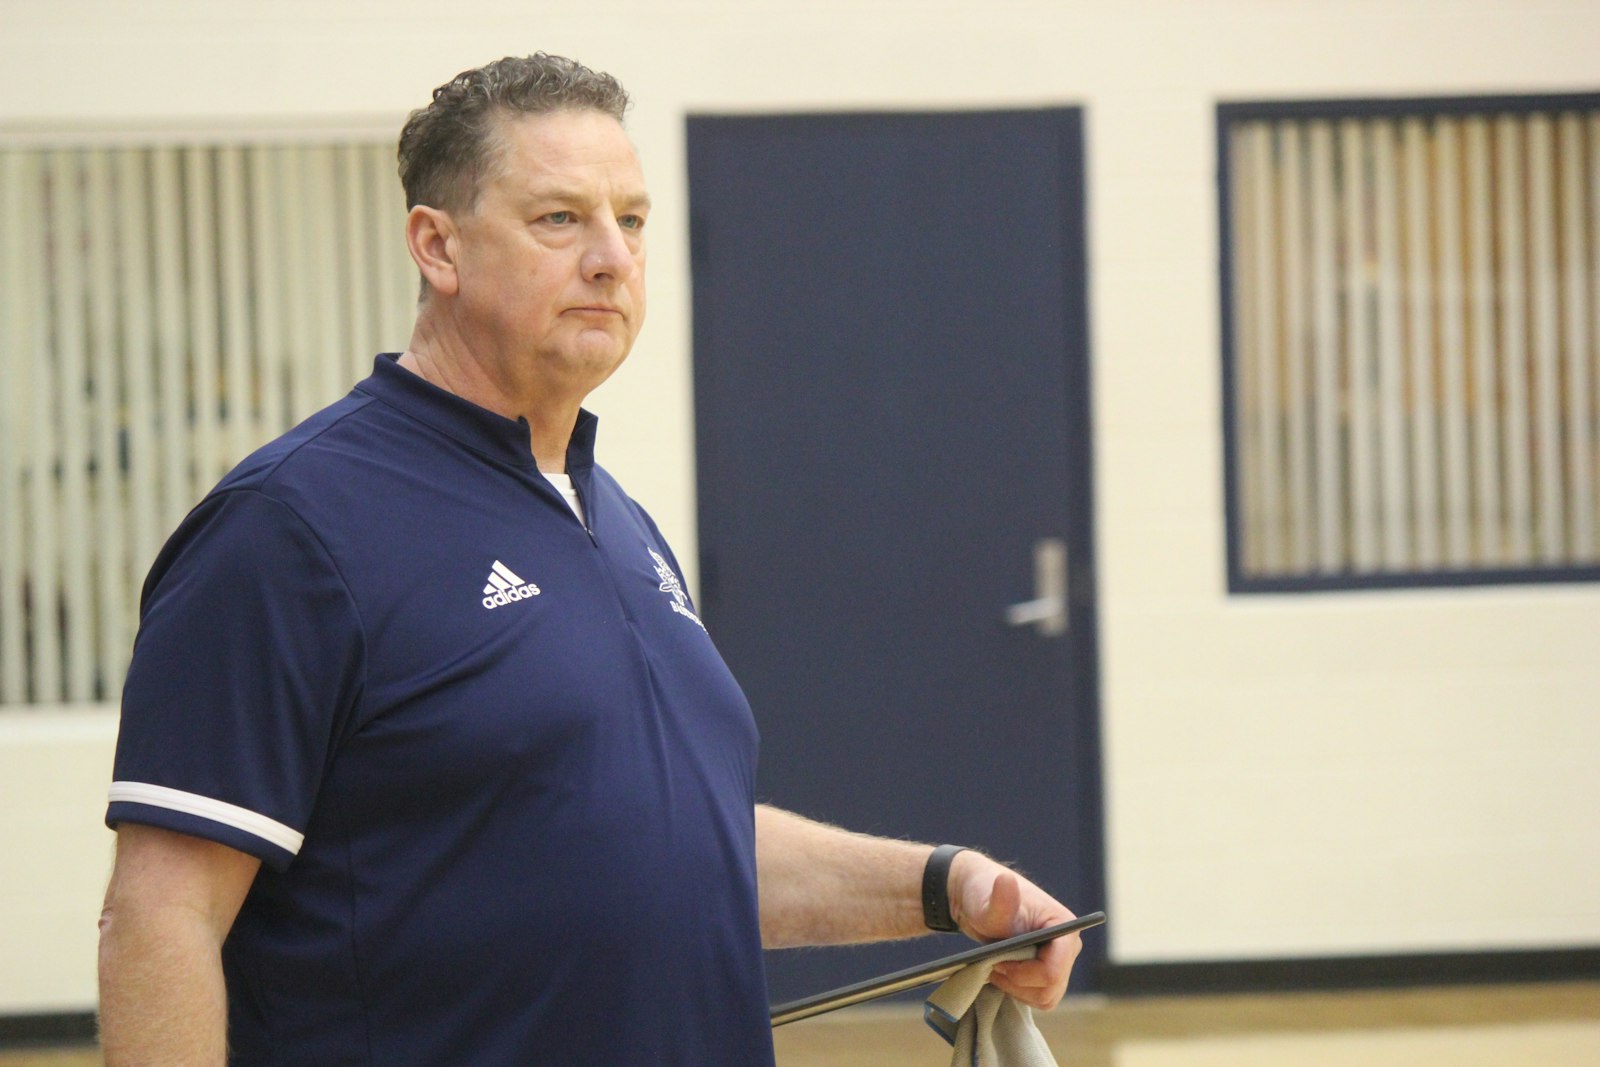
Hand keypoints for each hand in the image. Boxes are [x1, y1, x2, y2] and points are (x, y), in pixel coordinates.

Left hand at [947, 851, 1080, 1009]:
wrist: (979, 902)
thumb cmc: (986, 897)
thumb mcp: (988, 902)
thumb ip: (999, 899)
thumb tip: (1006, 880)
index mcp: (1064, 926)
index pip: (1054, 970)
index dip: (1024, 973)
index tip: (998, 961)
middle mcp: (1068, 946)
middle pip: (1051, 987)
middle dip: (1018, 982)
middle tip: (994, 964)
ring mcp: (1061, 961)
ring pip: (1046, 997)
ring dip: (1017, 989)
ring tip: (995, 966)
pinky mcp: (1049, 973)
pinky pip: (1040, 998)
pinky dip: (1018, 991)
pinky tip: (1001, 973)